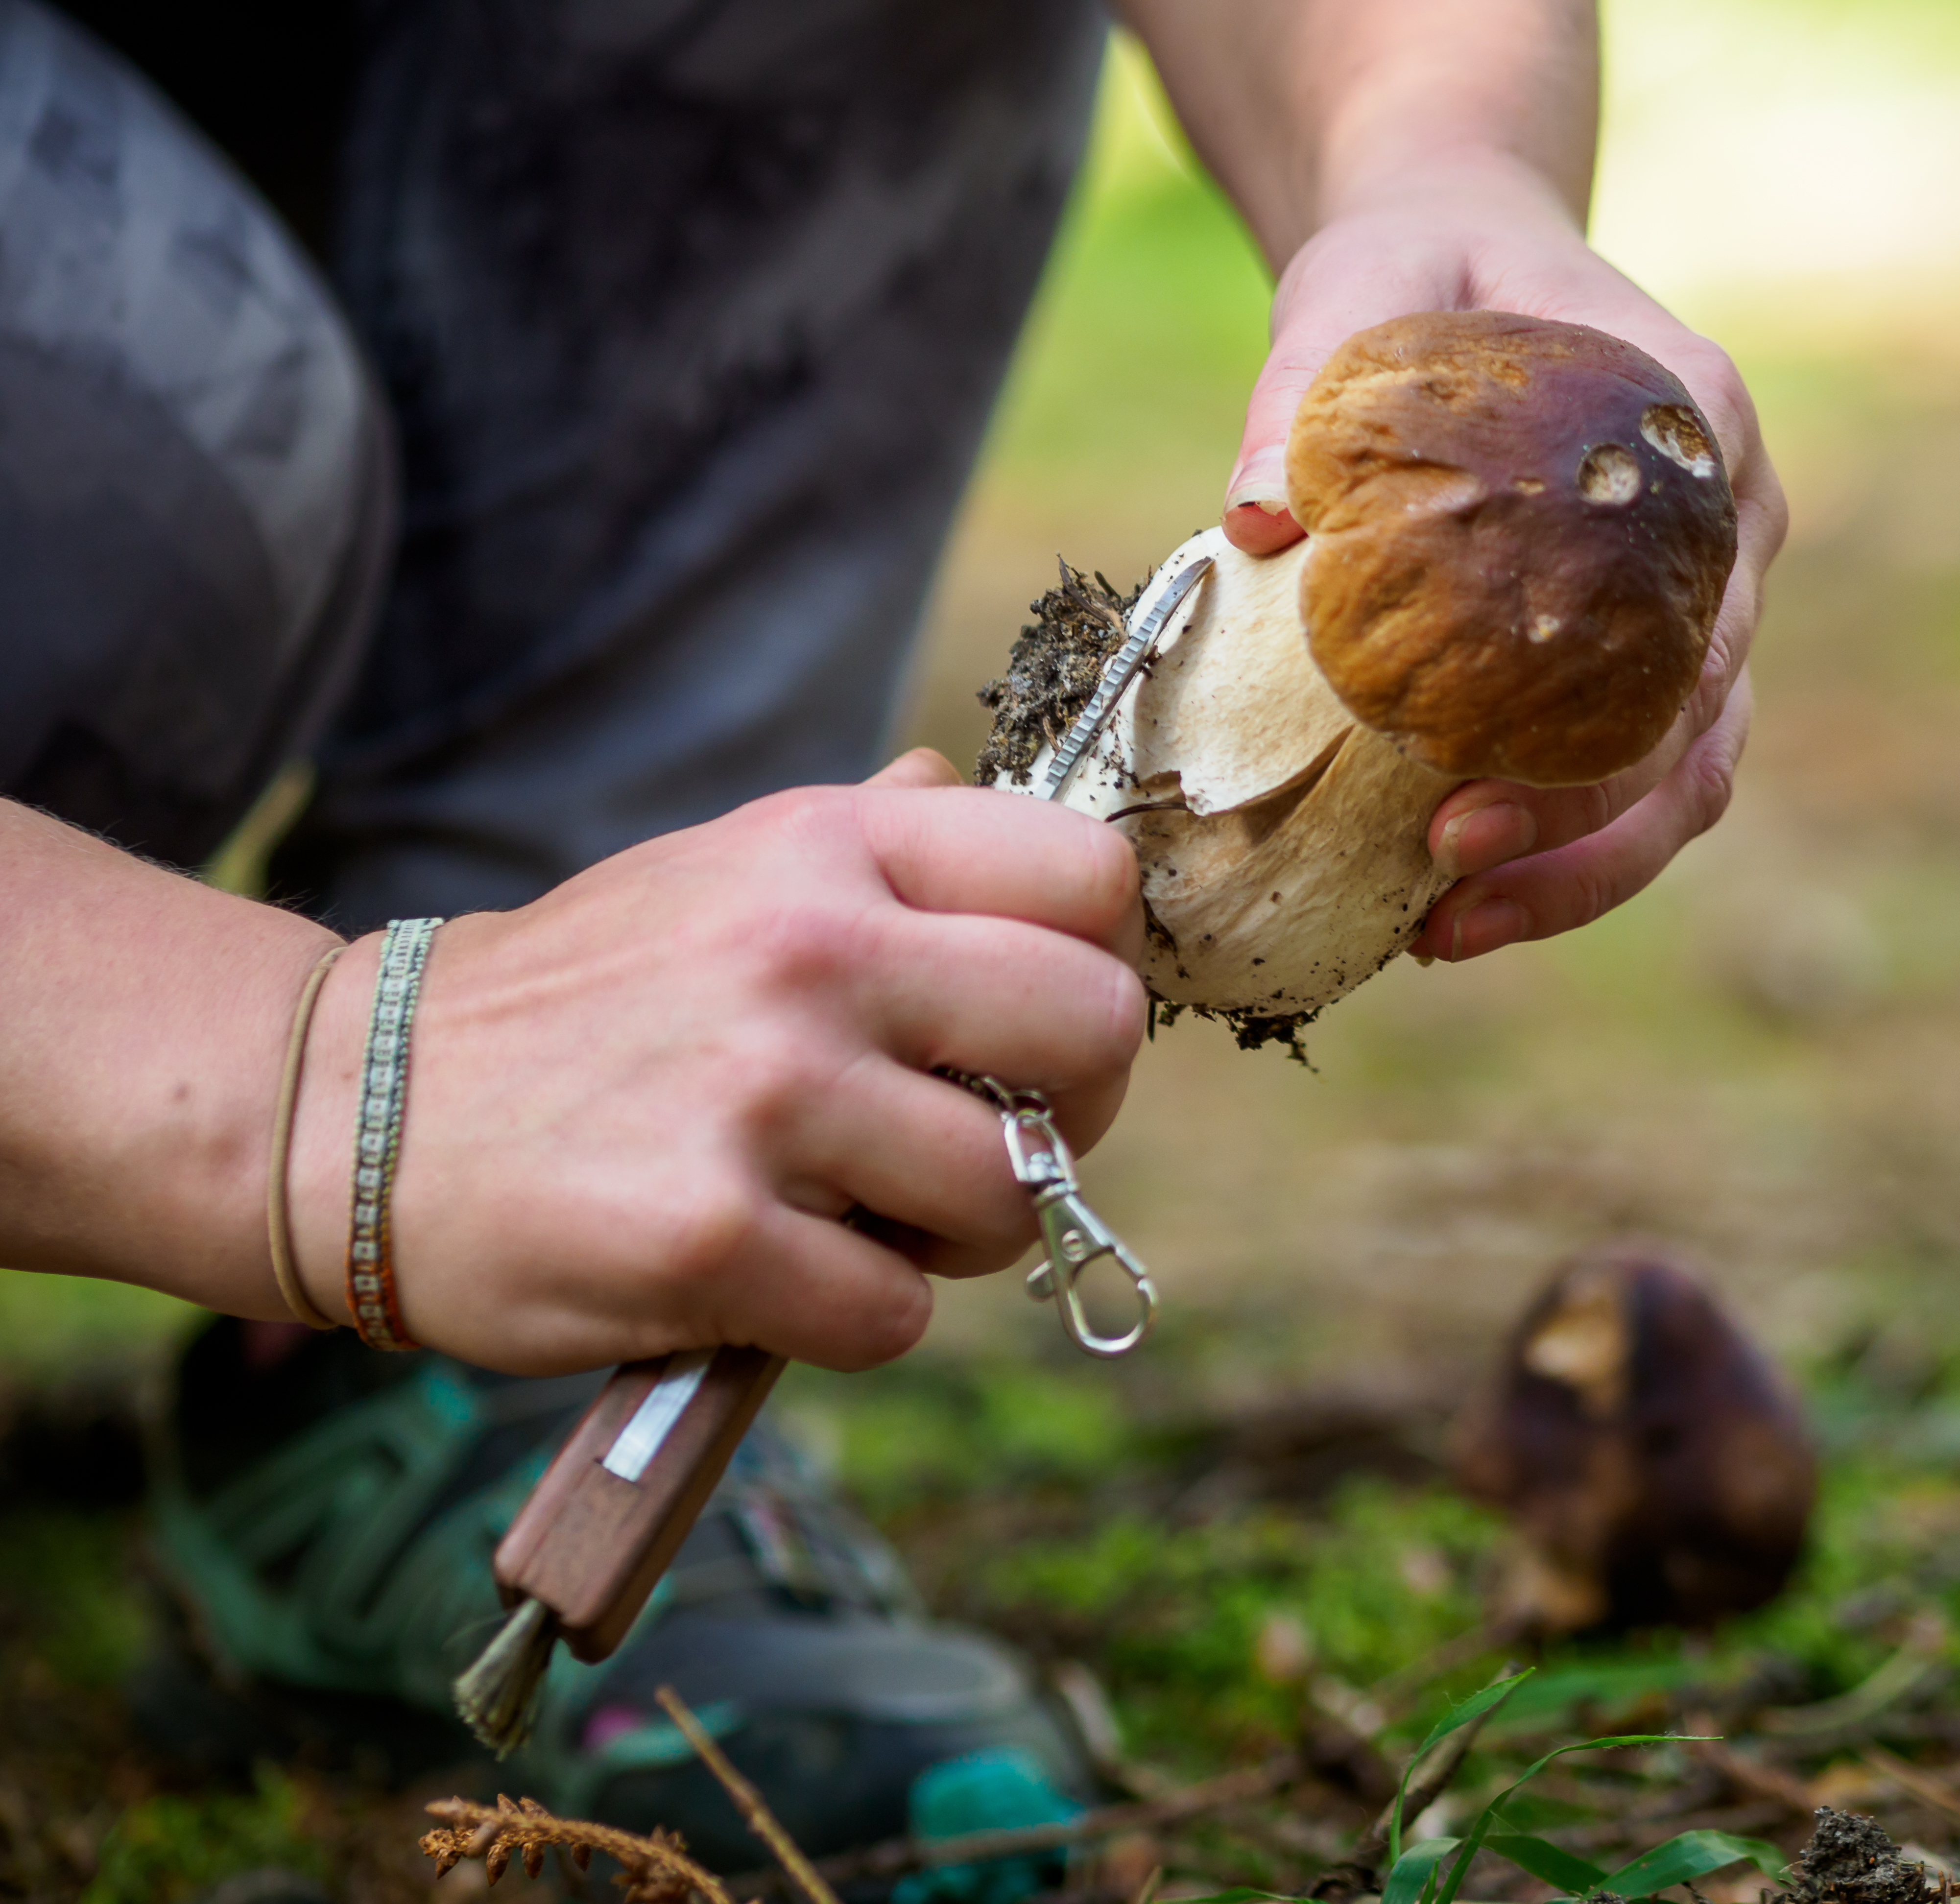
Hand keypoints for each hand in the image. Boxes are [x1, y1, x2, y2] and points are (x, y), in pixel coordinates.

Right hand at [285, 751, 1145, 1373]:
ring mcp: (765, 1096)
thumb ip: (889, 863)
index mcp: (830, 849)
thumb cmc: (584, 1001)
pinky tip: (776, 1275)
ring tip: (861, 1215)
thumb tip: (1056, 866)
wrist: (362, 1109)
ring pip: (1011, 1194)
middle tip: (986, 1137)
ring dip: (959, 1235)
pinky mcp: (713, 1240)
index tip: (1034, 1026)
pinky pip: (895, 1314)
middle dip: (1070, 1110)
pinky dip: (854, 1317)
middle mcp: (813, 952)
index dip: (1094, 966)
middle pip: (1096, 1030)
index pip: (1089, 875)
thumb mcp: (730, 869)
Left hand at [1217, 159, 1785, 961]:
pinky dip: (1560, 854)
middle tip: (1448, 879)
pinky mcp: (1652, 658)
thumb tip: (1253, 517)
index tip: (1469, 792)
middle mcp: (1731, 530)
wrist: (1466, 257)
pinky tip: (1447, 901)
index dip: (1602, 730)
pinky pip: (1636, 782)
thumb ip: (1312, 378)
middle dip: (1584, 831)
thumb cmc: (1424, 270)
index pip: (1691, 604)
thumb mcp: (1358, 283)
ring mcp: (1706, 606)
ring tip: (1447, 930)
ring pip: (1688, 780)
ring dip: (1582, 873)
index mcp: (1697, 425)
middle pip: (1700, 727)